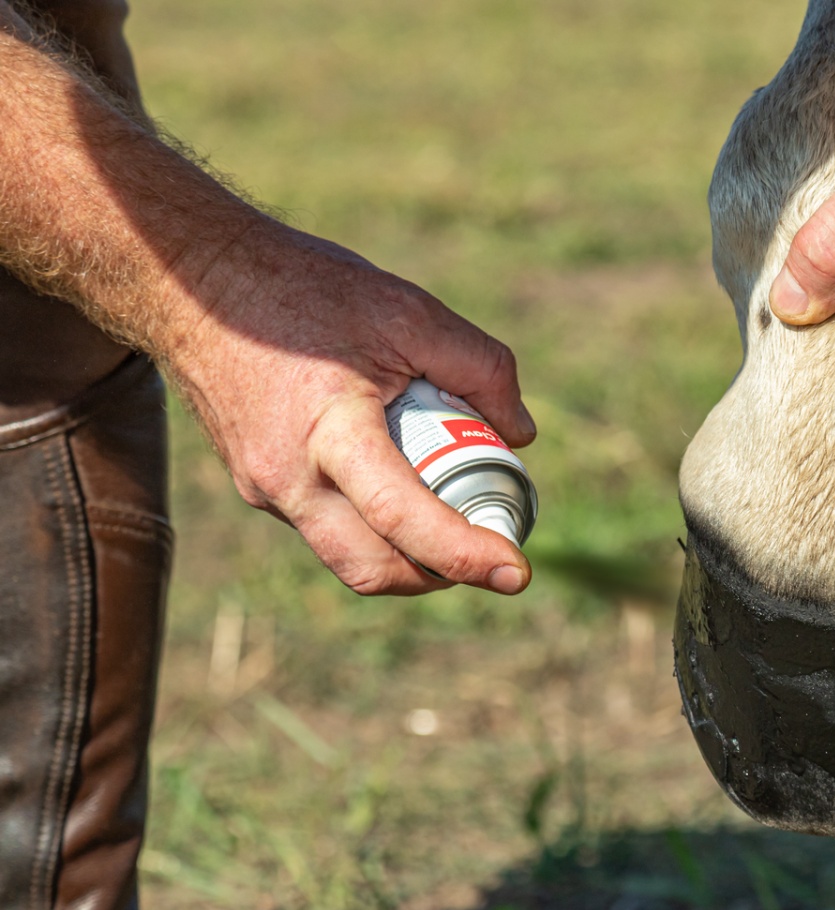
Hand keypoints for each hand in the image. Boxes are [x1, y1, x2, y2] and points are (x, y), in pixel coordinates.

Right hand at [165, 224, 536, 596]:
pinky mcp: (257, 487)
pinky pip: (326, 529)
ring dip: (407, 554)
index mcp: (328, 433)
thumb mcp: (408, 311)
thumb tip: (518, 434)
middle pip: (375, 569)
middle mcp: (288, 479)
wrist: (190, 284)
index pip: (402, 518)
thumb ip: (480, 366)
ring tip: (450, 511)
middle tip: (488, 554)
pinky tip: (398, 480)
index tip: (516, 573)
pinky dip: (373, 526)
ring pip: (349, 556)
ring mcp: (266, 490)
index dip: (465, 555)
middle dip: (440, 576)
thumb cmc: (302, 289)